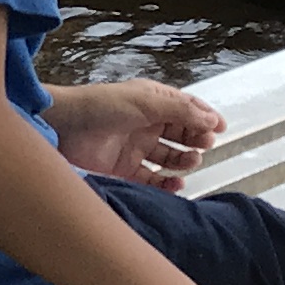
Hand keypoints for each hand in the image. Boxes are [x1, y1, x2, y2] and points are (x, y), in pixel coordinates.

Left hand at [52, 79, 223, 189]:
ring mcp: (136, 146)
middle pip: (181, 133)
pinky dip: (166, 183)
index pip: (186, 109)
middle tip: (203, 144)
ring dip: (184, 160)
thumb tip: (211, 119)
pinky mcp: (125, 168)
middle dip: (196, 139)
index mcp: (152, 101)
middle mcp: (146, 123)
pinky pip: (153, 179)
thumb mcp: (145, 102)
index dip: (204, 117)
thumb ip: (180, 111)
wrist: (63, 127)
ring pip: (170, 157)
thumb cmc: (101, 106)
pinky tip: (175, 183)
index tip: (221, 129)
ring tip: (190, 161)